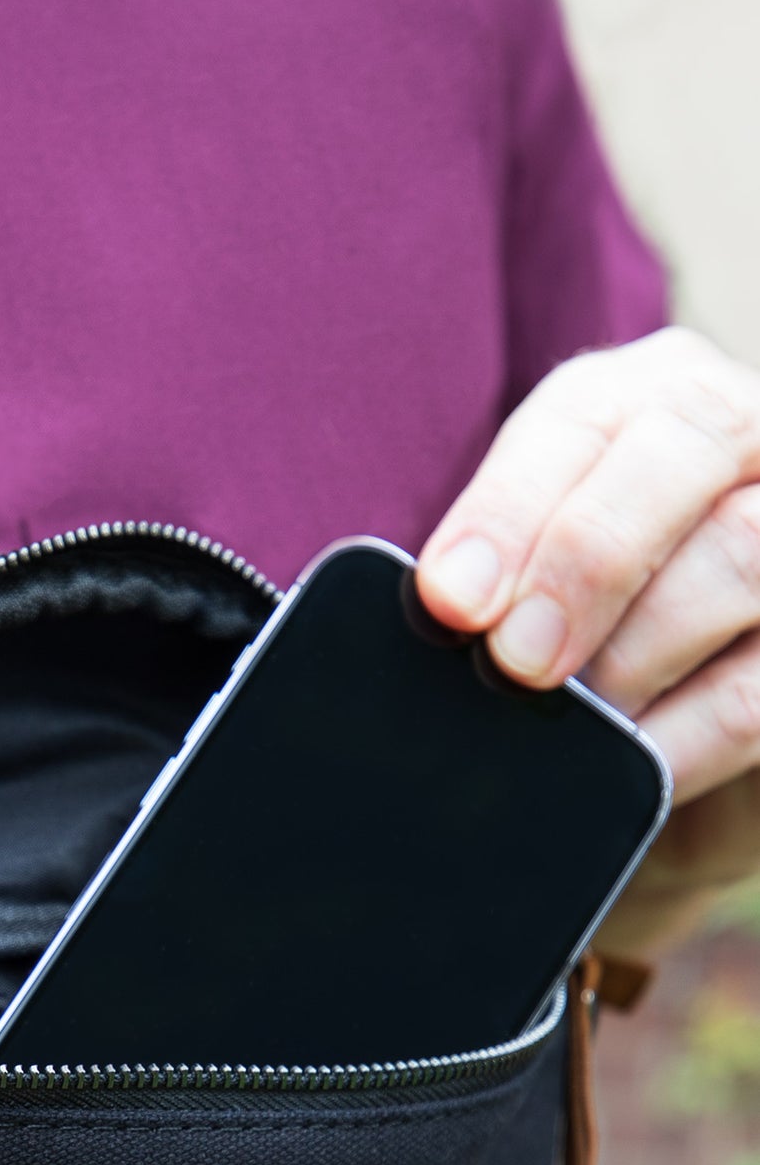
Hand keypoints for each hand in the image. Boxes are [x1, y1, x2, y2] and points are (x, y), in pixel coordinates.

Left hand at [418, 327, 759, 955]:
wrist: (672, 723)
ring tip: (576, 714)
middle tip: (516, 660)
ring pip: (743, 553)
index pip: (581, 417)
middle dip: (586, 560)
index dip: (509, 507)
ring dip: (640, 647)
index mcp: (643, 400)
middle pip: (687, 449)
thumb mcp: (520, 583)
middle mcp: (737, 436)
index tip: (449, 598)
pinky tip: (633, 764)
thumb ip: (487, 580)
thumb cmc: (572, 637)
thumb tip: (435, 621)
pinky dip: (690, 731)